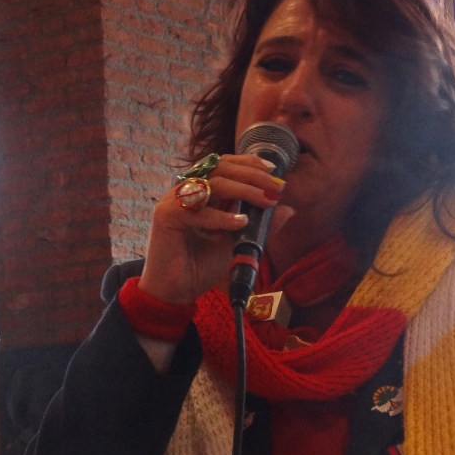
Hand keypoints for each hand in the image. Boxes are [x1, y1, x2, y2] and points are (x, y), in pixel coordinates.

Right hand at [138, 154, 285, 305]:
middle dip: (253, 175)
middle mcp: (187, 191)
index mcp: (201, 191)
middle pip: (221, 168)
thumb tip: (288, 209)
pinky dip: (222, 216)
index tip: (273, 171)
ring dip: (244, 190)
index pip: (225, 165)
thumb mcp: (238, 242)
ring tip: (266, 201)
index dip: (249, 163)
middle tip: (276, 188)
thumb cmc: (202, 266)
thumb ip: (260, 225)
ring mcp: (174, 200)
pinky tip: (240, 222)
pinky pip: (199, 211)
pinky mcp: (166, 215)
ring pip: (213, 183)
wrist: (176, 291)